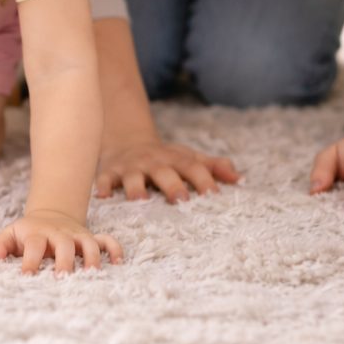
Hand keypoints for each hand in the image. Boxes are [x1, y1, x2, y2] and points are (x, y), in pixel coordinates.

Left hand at [0, 210, 122, 275]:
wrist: (50, 215)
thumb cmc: (27, 233)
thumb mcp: (10, 234)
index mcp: (38, 233)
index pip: (34, 245)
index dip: (30, 260)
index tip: (27, 277)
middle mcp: (59, 233)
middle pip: (63, 243)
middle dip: (64, 260)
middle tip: (62, 278)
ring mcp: (77, 235)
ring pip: (88, 242)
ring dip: (92, 257)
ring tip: (92, 274)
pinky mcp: (90, 238)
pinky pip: (107, 240)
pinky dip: (114, 249)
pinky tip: (119, 263)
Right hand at [95, 139, 238, 203]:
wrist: (129, 142)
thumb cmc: (167, 159)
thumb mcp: (190, 158)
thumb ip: (214, 167)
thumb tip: (241, 180)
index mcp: (177, 159)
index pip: (194, 168)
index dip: (205, 180)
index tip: (215, 196)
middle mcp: (156, 162)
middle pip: (166, 173)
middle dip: (173, 185)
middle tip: (182, 201)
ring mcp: (132, 167)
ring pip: (134, 177)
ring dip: (137, 188)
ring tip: (140, 200)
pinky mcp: (111, 172)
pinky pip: (104, 178)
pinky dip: (102, 185)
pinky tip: (102, 195)